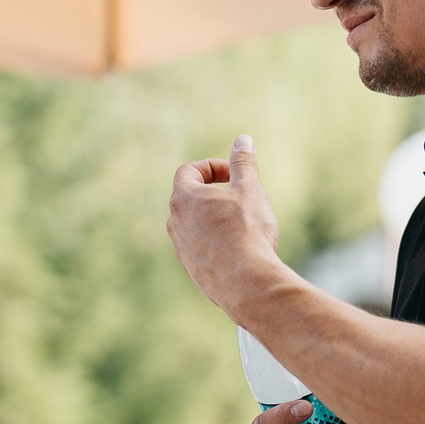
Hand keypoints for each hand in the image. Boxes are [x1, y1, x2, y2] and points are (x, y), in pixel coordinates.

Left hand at [168, 134, 283, 316]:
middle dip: (216, 193)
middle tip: (243, 199)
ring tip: (245, 225)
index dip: (213, 168)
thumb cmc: (247, 231)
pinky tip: (243, 251)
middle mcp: (175, 224)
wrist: (248, 283)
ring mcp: (182, 250)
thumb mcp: (249, 189)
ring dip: (217, 219)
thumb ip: (243, 163)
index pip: (189, 171)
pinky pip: (203, 249)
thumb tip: (242, 140)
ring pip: (197, 226)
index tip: (235, 175)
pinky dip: (219, 243)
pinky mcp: (193, 271)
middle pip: (191, 198)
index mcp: (183, 199)